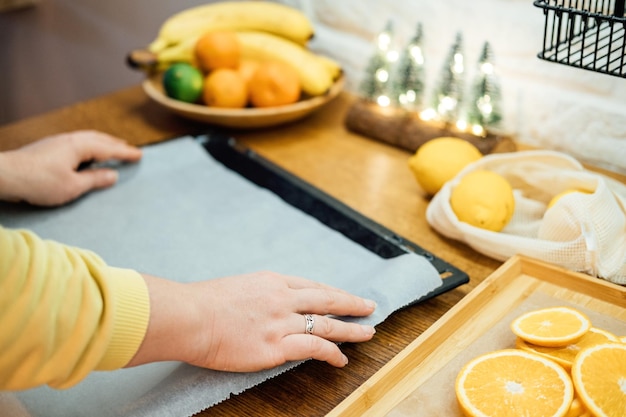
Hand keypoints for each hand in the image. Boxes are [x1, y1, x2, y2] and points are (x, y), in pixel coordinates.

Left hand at [0, 130, 141, 205]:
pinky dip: (90, 144)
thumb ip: (95, 179)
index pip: (109, 148)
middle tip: (130, 149)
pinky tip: (87, 150)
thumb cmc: (39, 182)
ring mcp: (57, 141)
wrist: (5, 175)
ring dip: (103, 142)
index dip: (126, 152)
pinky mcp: (48, 147)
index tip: (140, 155)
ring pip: (87, 138)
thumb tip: (112, 175)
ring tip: (112, 147)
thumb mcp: (73, 186)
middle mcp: (70, 139)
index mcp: (79, 146)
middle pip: (99, 138)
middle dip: (116, 144)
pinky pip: (77, 141)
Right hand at [128, 271, 376, 370]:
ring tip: (368, 333)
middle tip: (369, 307)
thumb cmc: (202, 303)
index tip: (343, 296)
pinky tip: (342, 359)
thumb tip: (263, 306)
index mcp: (271, 281)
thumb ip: (256, 295)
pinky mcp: (276, 347)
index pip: (310, 286)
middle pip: (327, 299)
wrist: (189, 316)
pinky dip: (332, 353)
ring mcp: (281, 322)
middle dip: (351, 303)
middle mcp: (282, 298)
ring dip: (351, 329)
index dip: (331, 293)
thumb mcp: (236, 288)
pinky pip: (314, 349)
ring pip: (327, 323)